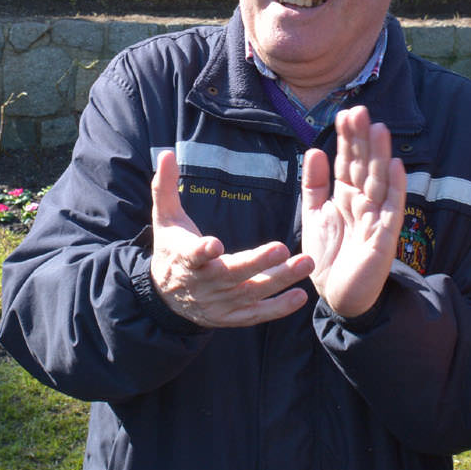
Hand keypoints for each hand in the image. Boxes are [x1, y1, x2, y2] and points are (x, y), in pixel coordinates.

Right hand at [150, 150, 313, 327]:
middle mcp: (204, 283)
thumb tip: (166, 152)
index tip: (214, 244)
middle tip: (283, 248)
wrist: (164, 297)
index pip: (193, 254)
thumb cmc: (171, 249)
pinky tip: (300, 297)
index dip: (203, 251)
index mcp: (185, 258)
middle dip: (257, 262)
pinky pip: (256, 314)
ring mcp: (219, 303)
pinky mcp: (231, 317)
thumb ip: (165, 187)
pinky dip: (278, 308)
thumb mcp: (165, 219)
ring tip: (306, 264)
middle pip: (231, 274)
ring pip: (250, 293)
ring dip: (279, 280)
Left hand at [301, 105, 407, 318]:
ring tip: (378, 128)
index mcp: (346, 196)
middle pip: (364, 166)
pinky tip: (397, 166)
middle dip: (362, 140)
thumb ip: (314, 184)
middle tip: (359, 111)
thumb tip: (315, 149)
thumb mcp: (314, 214)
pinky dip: (396, 188)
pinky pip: (392, 209)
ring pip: (379, 181)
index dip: (347, 139)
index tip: (344, 113)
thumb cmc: (328, 256)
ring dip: (380, 156)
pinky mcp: (385, 237)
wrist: (336, 296)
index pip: (348, 162)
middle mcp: (364, 202)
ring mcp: (377, 218)